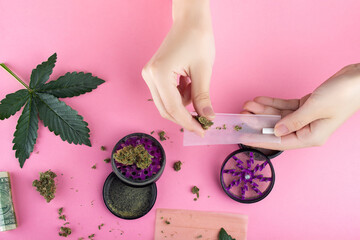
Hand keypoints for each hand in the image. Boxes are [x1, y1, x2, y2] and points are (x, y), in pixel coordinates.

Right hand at [142, 0, 214, 135]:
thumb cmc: (198, 39)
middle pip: (166, 109)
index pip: (174, 108)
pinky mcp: (154, 74)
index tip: (203, 131)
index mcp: (159, 74)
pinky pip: (166, 94)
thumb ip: (202, 97)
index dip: (189, 122)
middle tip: (203, 122)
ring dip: (183, 102)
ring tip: (195, 84)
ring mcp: (150, 75)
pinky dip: (180, 94)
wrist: (190, 20)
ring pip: (166, 103)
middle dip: (185, 117)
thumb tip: (207, 118)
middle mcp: (149, 76)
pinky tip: (188, 81)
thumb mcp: (203, 70)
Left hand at [242, 64, 359, 149]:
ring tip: (247, 105)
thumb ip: (293, 121)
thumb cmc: (343, 95)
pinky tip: (259, 100)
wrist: (359, 79)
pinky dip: (273, 103)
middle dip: (258, 122)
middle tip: (241, 115)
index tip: (243, 138)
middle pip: (276, 129)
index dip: (260, 140)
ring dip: (263, 111)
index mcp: (311, 136)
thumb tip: (276, 132)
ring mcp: (306, 118)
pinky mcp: (306, 106)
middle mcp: (307, 129)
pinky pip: (285, 107)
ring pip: (279, 116)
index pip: (280, 142)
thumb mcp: (315, 108)